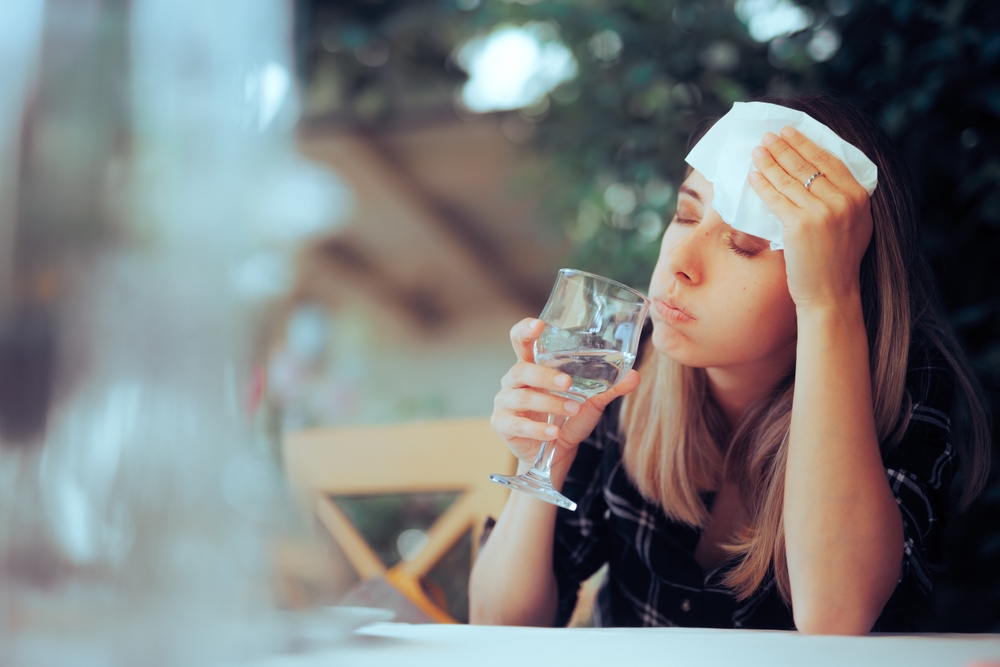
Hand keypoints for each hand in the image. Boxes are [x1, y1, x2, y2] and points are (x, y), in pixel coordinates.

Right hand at [490, 318, 640, 473]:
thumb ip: (608, 387)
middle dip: (544, 375)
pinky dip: (538, 429)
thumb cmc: (568, 419)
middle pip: (520, 370)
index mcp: (531, 366)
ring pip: (523, 398)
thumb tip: (634, 376)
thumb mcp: (590, 401)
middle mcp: (514, 381)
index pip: (520, 341)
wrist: (555, 454)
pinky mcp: (503, 425)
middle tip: (568, 382)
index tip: (538, 325)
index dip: (525, 330)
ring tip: (572, 409)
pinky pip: (518, 425)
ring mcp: (505, 403)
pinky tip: (554, 433)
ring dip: (549, 403)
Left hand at [748, 126, 872, 310]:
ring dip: (769, 160)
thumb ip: (844, 198)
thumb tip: (822, 172)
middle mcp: (843, 200)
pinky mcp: (799, 224)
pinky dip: (762, 184)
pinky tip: (753, 175)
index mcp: (859, 196)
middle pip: (806, 165)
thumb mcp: (855, 223)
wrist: (831, 293)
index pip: (828, 160)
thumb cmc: (838, 261)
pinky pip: (775, 197)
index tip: (790, 132)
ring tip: (757, 151)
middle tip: (767, 136)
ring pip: (789, 178)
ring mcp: (821, 212)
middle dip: (783, 147)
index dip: (806, 143)